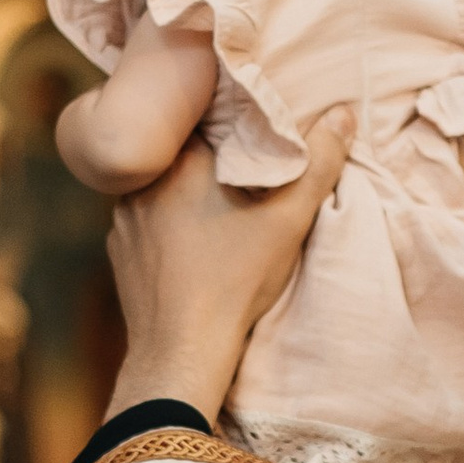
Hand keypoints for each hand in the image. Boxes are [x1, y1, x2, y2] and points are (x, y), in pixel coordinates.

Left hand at [103, 111, 354, 423]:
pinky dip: (166, 226)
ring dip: (185, 192)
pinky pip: (145, 222)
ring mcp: (124, 217)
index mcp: (182, 161)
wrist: (182, 349)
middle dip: (211, 159)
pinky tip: (191, 245)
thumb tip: (343, 113)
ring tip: (216, 211)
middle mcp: (143, 181)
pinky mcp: (120, 250)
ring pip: (161, 186)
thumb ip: (320, 161)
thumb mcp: (290, 218)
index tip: (253, 135)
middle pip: (183, 152)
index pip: (204, 117)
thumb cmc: (237, 281)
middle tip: (241, 173)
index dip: (232, 122)